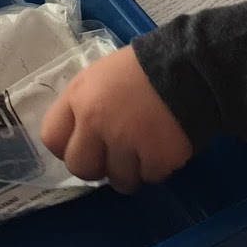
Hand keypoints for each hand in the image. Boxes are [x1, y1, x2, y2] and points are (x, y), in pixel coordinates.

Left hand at [41, 46, 193, 193]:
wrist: (193, 67)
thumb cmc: (145, 68)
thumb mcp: (102, 74)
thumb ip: (83, 104)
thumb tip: (78, 136)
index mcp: (80, 98)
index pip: (52, 139)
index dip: (67, 146)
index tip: (84, 145)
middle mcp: (97, 123)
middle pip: (80, 168)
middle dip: (97, 166)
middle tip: (115, 155)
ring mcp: (127, 143)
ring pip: (118, 180)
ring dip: (131, 171)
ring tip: (145, 150)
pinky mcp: (157, 158)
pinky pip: (150, 177)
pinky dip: (158, 167)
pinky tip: (165, 145)